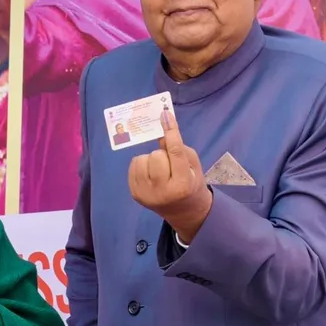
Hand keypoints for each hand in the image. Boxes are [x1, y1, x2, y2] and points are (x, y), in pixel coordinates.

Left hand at [128, 111, 212, 242]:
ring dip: (150, 159)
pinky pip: (133, 165)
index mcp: (183, 184)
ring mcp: (146, 194)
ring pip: (142, 159)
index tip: (165, 114)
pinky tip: (150, 173)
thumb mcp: (192, 166)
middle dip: (162, 154)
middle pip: (156, 155)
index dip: (171, 131)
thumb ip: (179, 148)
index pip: (175, 153)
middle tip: (169, 163)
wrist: (184, 211)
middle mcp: (163, 191)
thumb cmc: (191, 183)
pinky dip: (142, 164)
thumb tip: (160, 131)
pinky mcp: (135, 194)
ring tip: (159, 170)